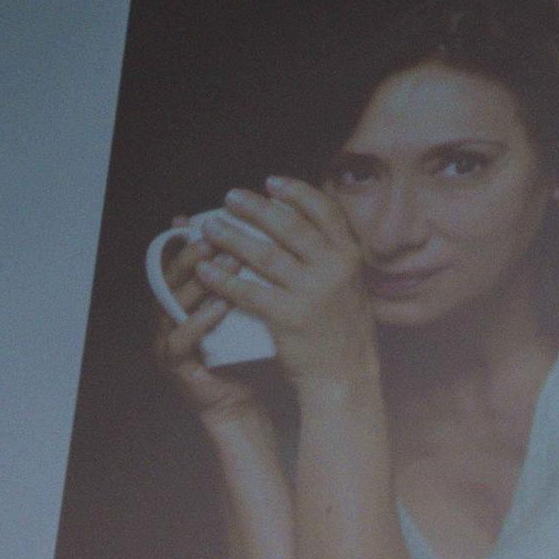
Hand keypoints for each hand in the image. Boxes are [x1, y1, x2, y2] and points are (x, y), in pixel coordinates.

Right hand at [154, 220, 261, 420]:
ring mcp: (166, 341)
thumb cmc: (244, 357)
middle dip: (192, 254)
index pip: (177, 263)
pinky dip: (201, 320)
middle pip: (171, 276)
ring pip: (175, 302)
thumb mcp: (244, 312)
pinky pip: (183, 338)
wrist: (240, 406)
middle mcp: (166, 317)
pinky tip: (221, 305)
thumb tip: (264, 243)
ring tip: (226, 262)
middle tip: (217, 235)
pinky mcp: (176, 365)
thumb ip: (243, 283)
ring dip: (201, 280)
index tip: (211, 217)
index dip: (188, 239)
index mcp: (178, 302)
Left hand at [194, 177, 376, 391]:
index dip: (295, 192)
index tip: (270, 182)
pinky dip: (224, 279)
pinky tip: (206, 269)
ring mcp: (311, 292)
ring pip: (264, 254)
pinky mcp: (288, 316)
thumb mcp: (351, 285)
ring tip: (210, 227)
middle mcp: (333, 269)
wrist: (345, 376)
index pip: (323, 210)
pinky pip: (248, 290)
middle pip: (288, 226)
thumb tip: (299, 220)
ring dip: (232, 237)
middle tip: (230, 197)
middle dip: (255, 208)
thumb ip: (332, 254)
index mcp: (350, 257)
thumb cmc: (343, 330)